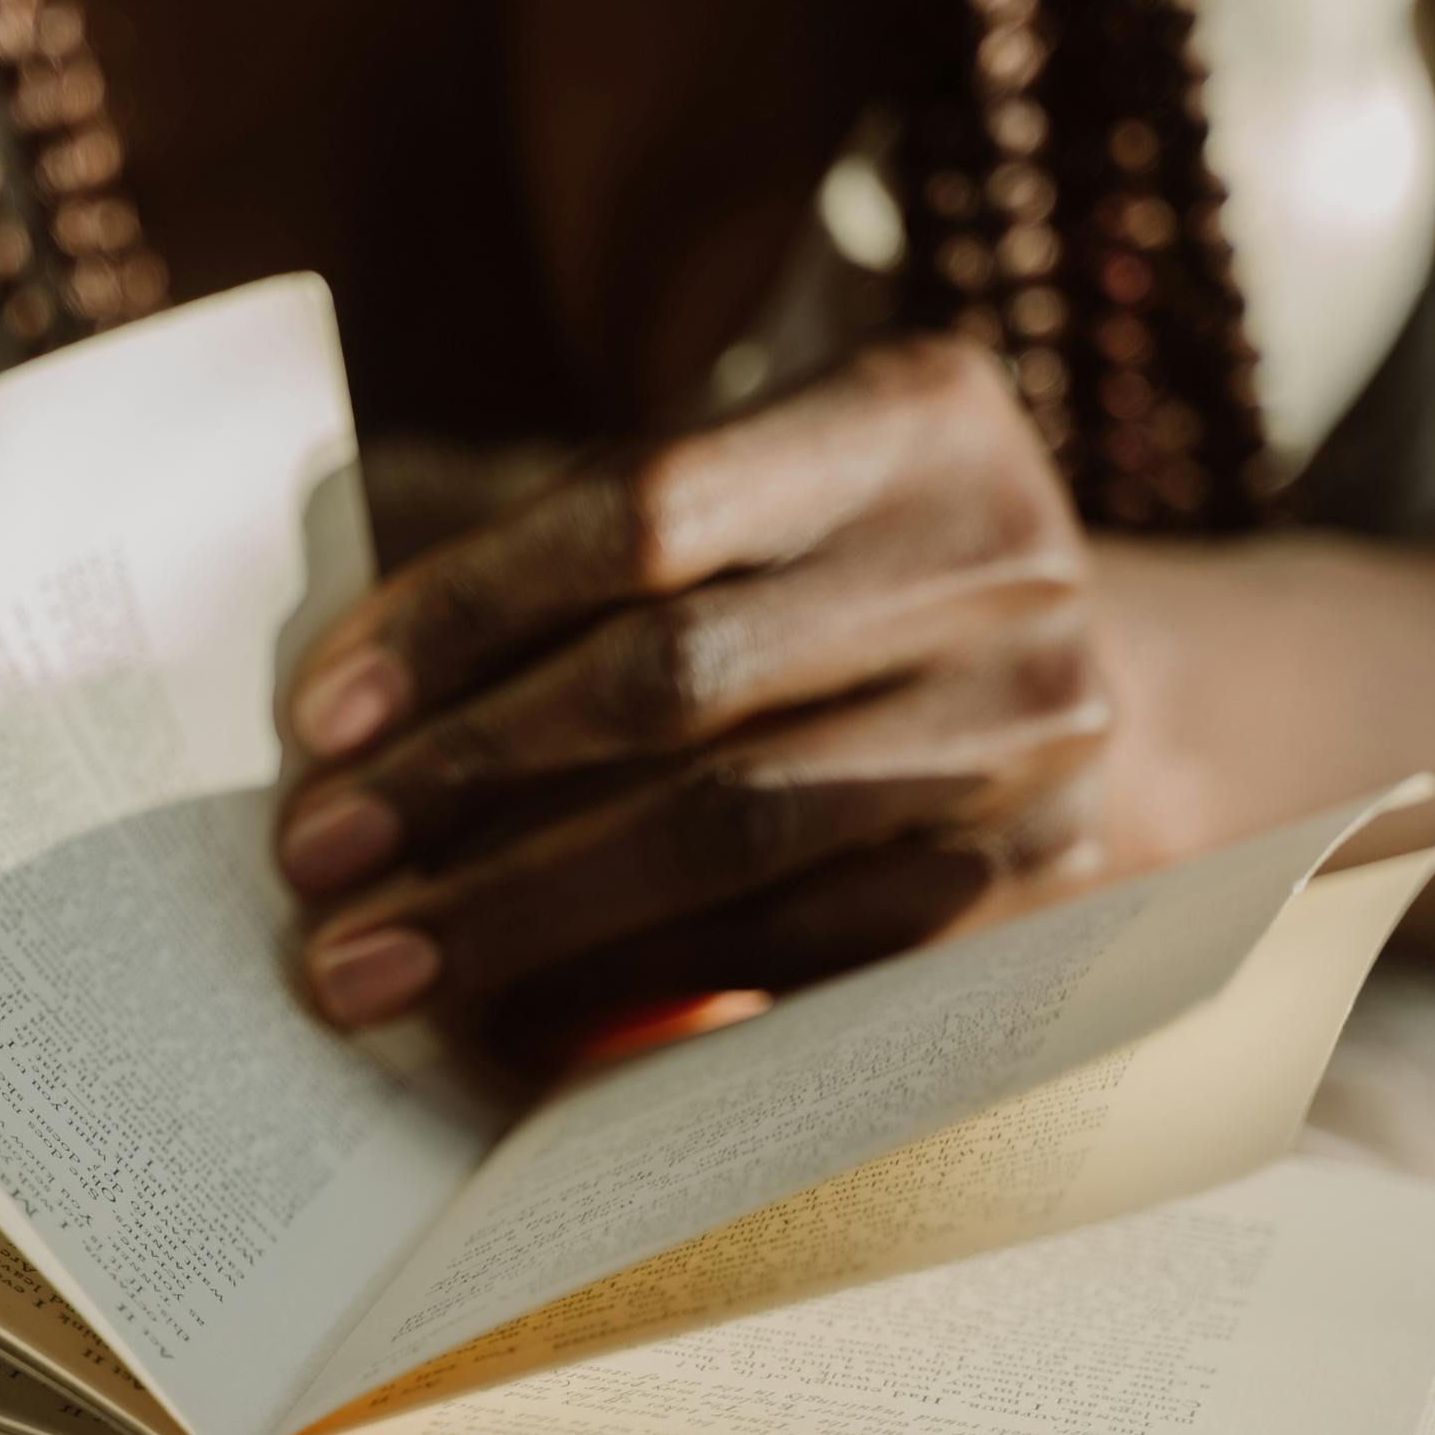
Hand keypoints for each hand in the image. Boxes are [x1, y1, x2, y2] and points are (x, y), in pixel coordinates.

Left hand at [278, 338, 1114, 1046]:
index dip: (467, 613)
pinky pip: (794, 948)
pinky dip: (632, 986)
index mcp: (915, 417)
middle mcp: (997, 561)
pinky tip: (510, 1018)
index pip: (648, 507)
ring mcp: (1033, 729)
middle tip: (313, 861)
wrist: (1121, 691)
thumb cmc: (853, 588)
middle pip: (675, 682)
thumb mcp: (772, 504)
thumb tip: (347, 712)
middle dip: (464, 781)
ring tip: (367, 966)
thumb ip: (596, 559)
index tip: (323, 715)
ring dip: (517, 913)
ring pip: (725, 836)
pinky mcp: (1035, 883)